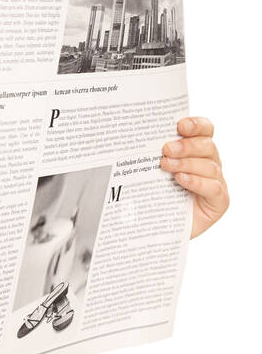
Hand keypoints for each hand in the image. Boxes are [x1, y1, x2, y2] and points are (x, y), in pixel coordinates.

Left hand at [160, 116, 228, 238]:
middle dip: (186, 146)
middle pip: (207, 146)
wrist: (154, 228)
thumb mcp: (150, 171)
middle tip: (166, 149)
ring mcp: (216, 182)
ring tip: (166, 165)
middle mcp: (209, 163)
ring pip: (209, 166)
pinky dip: (197, 182)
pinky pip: (213, 188)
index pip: (205, 130)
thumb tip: (133, 136)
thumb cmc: (153, 195)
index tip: (180, 125)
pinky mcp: (219, 201)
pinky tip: (181, 180)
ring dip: (187, 164)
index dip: (196, 125)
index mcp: (196, 150)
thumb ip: (151, 153)